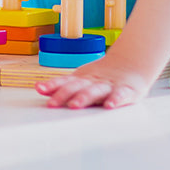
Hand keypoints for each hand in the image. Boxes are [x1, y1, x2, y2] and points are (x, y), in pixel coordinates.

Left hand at [34, 53, 155, 109]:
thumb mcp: (81, 80)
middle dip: (64, 94)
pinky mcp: (126, 91)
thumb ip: (61, 86)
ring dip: (84, 97)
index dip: (53, 85)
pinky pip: (121, 96)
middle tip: (53, 103)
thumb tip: (38, 88)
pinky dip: (116, 100)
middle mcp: (94, 81)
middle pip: (78, 87)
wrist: (131, 64)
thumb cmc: (102, 78)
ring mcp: (109, 86)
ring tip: (75, 105)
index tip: (41, 89)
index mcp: (82, 79)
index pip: (65, 81)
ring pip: (96, 91)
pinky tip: (110, 105)